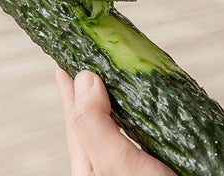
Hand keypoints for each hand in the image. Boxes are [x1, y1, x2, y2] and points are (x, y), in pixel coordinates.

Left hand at [55, 68, 176, 175]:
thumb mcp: (116, 166)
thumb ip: (95, 126)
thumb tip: (85, 79)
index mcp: (91, 169)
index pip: (75, 119)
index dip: (68, 87)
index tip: (64, 59)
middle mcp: (111, 166)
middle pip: (95, 118)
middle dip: (90, 88)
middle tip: (87, 59)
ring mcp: (135, 163)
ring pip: (121, 122)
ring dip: (117, 96)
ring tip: (112, 73)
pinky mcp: (160, 159)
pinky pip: (145, 128)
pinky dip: (143, 109)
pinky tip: (145, 100)